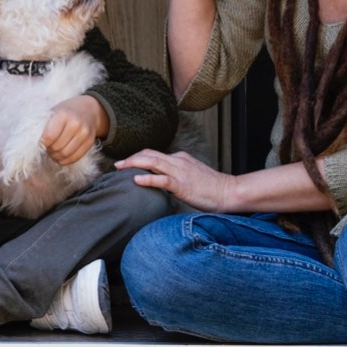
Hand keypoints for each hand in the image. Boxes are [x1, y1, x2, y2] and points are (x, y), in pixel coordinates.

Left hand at [41, 95, 108, 164]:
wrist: (88, 109)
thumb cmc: (66, 111)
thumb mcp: (54, 112)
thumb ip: (45, 126)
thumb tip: (34, 143)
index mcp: (63, 114)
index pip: (49, 136)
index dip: (43, 143)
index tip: (41, 142)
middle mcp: (75, 124)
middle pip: (57, 147)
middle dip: (49, 150)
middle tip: (47, 148)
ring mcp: (84, 133)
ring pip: (66, 154)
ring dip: (56, 157)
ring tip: (53, 152)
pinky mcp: (90, 142)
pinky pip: (75, 158)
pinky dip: (66, 161)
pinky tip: (61, 156)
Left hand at [115, 149, 236, 211]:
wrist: (228, 192)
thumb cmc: (211, 188)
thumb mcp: (191, 177)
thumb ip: (177, 175)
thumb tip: (162, 181)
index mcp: (180, 158)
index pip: (155, 154)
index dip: (139, 157)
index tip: (127, 164)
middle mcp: (178, 161)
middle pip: (149, 154)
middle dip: (132, 158)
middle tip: (117, 165)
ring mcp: (180, 171)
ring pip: (152, 162)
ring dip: (134, 163)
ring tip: (120, 168)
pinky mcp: (182, 184)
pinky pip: (161, 179)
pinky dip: (147, 178)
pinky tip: (136, 180)